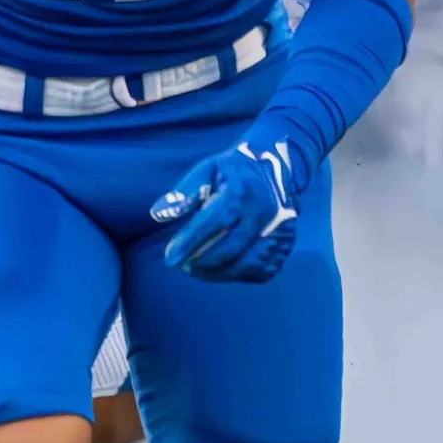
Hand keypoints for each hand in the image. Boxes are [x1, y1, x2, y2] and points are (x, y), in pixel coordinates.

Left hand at [151, 141, 302, 282]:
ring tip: (197, 270)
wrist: (275, 167)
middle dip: (202, 263)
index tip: (170, 258)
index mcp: (242, 190)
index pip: (215, 220)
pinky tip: (221, 271)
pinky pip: (261, 270)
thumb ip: (183, 193)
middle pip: (231, 248)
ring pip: (247, 264)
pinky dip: (238, 275)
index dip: (191, 241)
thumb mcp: (206, 170)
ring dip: (218, 273)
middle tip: (181, 266)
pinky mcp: (285, 244)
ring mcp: (279, 229)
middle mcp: (265, 210)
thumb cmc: (232, 172)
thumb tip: (158, 215)